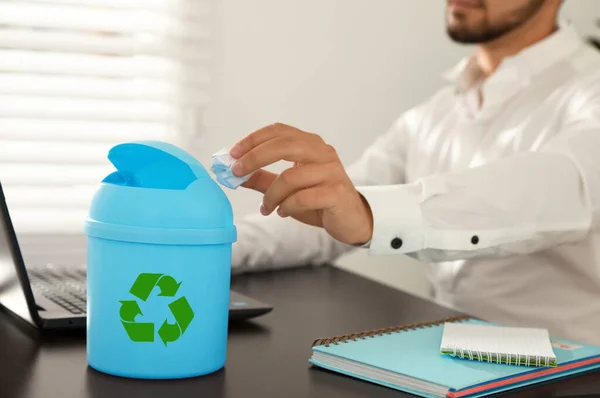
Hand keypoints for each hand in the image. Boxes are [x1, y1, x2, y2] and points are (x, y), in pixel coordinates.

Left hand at [229, 123, 372, 244]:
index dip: (254, 139)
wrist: (352, 220)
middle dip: (255, 157)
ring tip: (265, 207)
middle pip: (284, 145)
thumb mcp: (286, 188)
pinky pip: (303, 197)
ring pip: (290, 176)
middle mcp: (323, 153)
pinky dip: (287, 206)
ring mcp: (332, 172)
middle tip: (237, 172)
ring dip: (271, 194)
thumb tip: (233, 174)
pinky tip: (282, 212)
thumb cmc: (319, 200)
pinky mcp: (337, 193)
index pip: (279, 131)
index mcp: (311, 145)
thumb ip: (262, 179)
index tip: (233, 154)